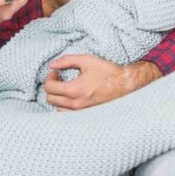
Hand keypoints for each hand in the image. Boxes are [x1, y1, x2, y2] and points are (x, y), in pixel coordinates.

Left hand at [43, 55, 161, 109]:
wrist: (125, 85)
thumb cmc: (107, 72)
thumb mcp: (87, 60)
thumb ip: (66, 60)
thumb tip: (52, 64)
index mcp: (75, 90)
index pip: (49, 88)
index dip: (49, 77)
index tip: (56, 72)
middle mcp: (76, 104)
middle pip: (50, 99)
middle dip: (52, 86)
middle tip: (59, 77)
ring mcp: (81, 112)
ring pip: (57, 108)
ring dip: (57, 97)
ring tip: (65, 87)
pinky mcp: (86, 115)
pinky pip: (67, 114)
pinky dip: (64, 105)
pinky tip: (72, 96)